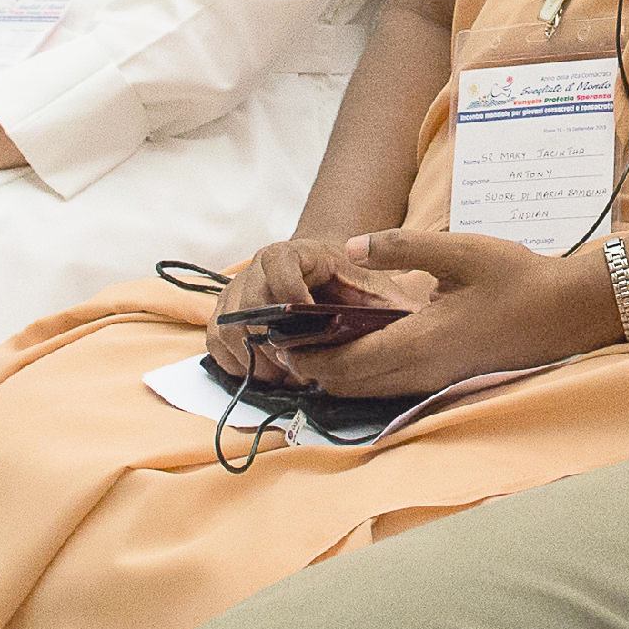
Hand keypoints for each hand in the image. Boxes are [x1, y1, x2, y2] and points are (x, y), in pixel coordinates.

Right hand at [204, 237, 393, 381]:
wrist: (325, 275)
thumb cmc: (354, 286)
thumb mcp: (378, 289)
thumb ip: (390, 304)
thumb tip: (413, 324)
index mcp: (296, 252)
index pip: (280, 266)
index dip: (291, 299)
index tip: (309, 330)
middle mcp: (258, 266)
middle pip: (250, 305)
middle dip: (273, 344)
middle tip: (299, 369)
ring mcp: (237, 289)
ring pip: (228, 327)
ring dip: (254, 359)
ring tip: (285, 376)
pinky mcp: (225, 313)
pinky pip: (215, 341)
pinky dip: (235, 363)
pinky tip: (265, 374)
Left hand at [270, 228, 612, 401]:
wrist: (567, 312)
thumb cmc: (517, 277)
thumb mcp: (460, 250)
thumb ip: (403, 247)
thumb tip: (352, 245)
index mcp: (422, 340)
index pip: (349, 362)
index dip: (310, 358)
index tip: (279, 344)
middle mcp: (424, 369)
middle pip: (354, 385)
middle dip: (315, 371)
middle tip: (284, 349)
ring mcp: (438, 378)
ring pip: (372, 390)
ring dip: (339, 376)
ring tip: (311, 351)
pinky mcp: (449, 377)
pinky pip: (394, 386)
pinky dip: (366, 376)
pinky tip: (359, 353)